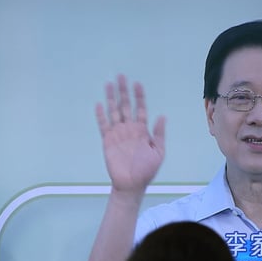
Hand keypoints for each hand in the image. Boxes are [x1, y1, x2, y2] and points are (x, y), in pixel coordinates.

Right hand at [95, 75, 165, 195]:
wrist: (132, 184)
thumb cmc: (147, 170)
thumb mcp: (159, 152)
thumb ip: (159, 134)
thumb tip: (162, 116)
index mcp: (142, 130)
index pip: (140, 108)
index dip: (139, 96)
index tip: (137, 83)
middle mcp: (129, 129)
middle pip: (125, 105)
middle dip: (123, 91)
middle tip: (121, 76)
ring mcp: (118, 134)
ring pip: (114, 111)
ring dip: (111, 98)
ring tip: (108, 84)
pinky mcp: (108, 141)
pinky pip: (103, 125)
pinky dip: (101, 115)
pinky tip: (99, 104)